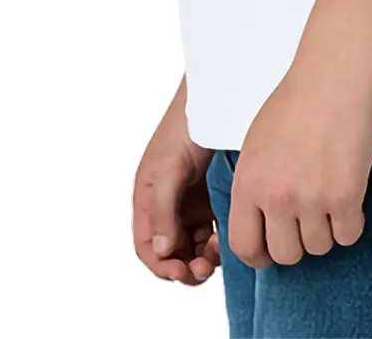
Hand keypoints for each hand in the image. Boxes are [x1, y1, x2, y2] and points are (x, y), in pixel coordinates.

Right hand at [132, 75, 220, 286]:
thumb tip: (161, 249)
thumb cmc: (185, 128)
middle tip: (205, 268)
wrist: (215, 101)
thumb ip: (163, 210)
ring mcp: (186, 203)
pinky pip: (207, 230)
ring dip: (200, 256)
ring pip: (189, 245)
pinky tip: (223, 237)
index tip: (183, 270)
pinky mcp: (207, 199)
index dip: (162, 264)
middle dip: (185, 265)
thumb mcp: (169, 169)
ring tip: (217, 252)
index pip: (147, 245)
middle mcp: (165, 205)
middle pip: (169, 250)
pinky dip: (213, 241)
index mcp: (148, 199)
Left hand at [229, 61, 371, 268]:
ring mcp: (311, 199)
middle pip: (285, 255)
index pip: (244, 246)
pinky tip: (349, 197)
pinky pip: (349, 235)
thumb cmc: (297, 99)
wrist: (334, 75)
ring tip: (329, 197)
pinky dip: (351, 222)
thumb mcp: (256, 143)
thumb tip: (262, 219)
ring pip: (319, 247)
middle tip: (307, 220)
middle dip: (297, 243)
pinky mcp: (346, 196)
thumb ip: (256, 184)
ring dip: (326, 229)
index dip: (259, 256)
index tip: (271, 251)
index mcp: (249, 183)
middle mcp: (276, 197)